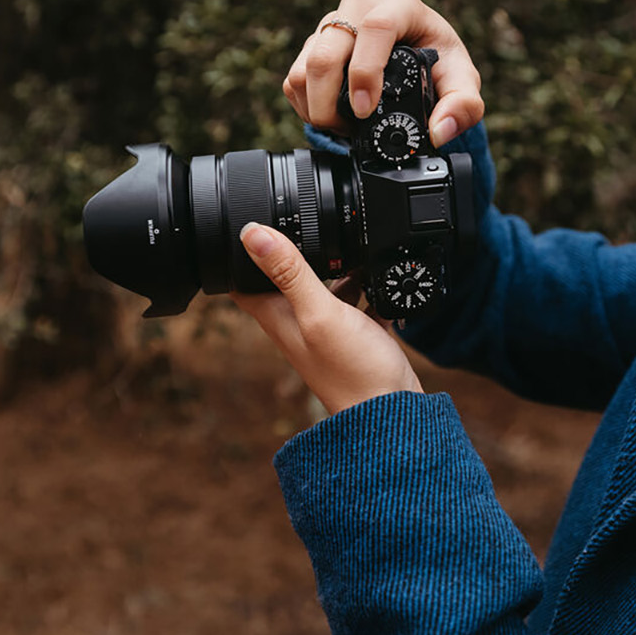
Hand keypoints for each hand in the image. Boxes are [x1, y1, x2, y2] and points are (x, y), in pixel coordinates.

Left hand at [230, 222, 422, 416]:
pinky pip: (356, 299)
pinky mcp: (354, 333)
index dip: (242, 251)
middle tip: (309, 221)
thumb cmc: (353, 372)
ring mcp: (326, 328)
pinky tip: (381, 276)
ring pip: (324, 284)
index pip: (243, 278)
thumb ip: (290, 272)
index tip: (251, 221)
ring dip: (336, 266)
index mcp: (278, 316)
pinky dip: (366, 285)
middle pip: (286, 275)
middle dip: (296, 248)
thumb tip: (252, 234)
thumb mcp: (319, 312)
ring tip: (353, 246)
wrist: (392, 413)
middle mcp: (297, 321)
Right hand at [284, 0, 483, 148]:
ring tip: (343, 127)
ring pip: (303, 66)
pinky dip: (305, 107)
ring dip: (316, 108)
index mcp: (400, 4)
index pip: (376, 27)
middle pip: (326, 51)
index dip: (365, 71)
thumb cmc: (440, 64)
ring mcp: (332, 24)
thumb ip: (464, 106)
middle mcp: (360, 6)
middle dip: (330, 102)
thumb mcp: (463, 83)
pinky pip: (293, 78)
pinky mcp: (312, 44)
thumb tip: (439, 130)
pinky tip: (331, 118)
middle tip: (349, 130)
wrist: (419, 58)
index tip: (365, 110)